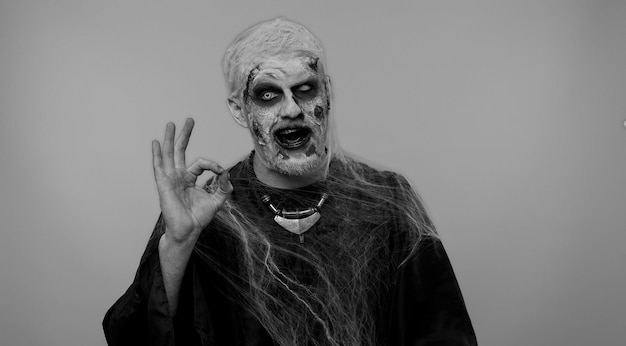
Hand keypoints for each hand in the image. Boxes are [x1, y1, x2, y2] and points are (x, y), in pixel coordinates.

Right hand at [152, 118, 231, 245]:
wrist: (188, 230)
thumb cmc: (199, 218)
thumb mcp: (217, 200)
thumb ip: (224, 187)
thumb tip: (227, 173)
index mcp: (190, 179)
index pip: (201, 164)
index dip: (213, 165)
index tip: (221, 172)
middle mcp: (179, 176)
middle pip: (180, 151)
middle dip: (185, 135)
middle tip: (190, 120)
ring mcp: (170, 179)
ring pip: (169, 155)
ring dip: (170, 139)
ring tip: (171, 124)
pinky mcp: (164, 184)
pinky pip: (159, 167)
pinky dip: (157, 154)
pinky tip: (155, 143)